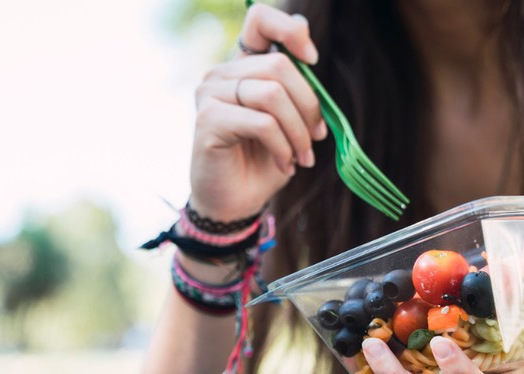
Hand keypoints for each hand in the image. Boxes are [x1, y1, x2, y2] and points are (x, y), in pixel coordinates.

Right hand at [189, 3, 326, 220]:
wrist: (235, 202)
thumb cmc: (262, 161)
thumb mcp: (289, 121)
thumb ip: (296, 90)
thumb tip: (311, 59)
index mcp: (241, 67)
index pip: (259, 20)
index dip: (291, 30)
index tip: (312, 59)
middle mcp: (221, 74)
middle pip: (279, 65)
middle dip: (308, 105)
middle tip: (315, 138)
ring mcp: (210, 94)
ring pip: (273, 94)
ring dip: (298, 132)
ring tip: (302, 158)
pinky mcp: (208, 120)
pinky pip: (262, 123)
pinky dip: (283, 147)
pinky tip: (284, 164)